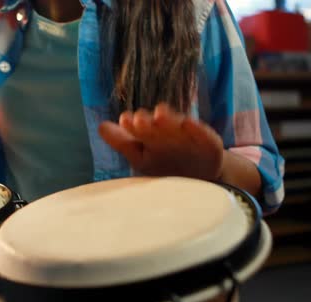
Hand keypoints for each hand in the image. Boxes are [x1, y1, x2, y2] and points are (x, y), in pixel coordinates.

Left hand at [99, 103, 223, 180]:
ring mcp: (189, 135)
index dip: (131, 124)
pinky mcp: (209, 141)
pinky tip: (189, 124)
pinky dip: (197, 129)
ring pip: (178, 125)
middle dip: (147, 121)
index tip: (124, 120)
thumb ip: (122, 142)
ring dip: (169, 119)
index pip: (139, 126)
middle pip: (157, 124)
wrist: (203, 176)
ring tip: (159, 115)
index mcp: (151, 133)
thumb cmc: (166, 164)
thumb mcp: (141, 157)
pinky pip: (204, 134)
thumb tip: (101, 126)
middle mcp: (169, 130)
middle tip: (138, 119)